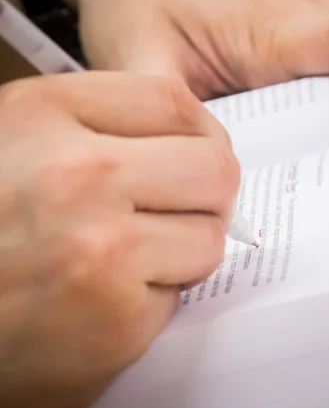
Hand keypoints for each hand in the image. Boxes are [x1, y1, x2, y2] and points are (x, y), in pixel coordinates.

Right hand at [0, 73, 238, 406]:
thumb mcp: (14, 139)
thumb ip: (96, 124)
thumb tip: (193, 136)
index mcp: (44, 114)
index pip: (174, 102)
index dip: (200, 133)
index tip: (196, 155)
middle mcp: (76, 175)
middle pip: (214, 169)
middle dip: (207, 195)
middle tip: (178, 213)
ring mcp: (100, 250)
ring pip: (210, 238)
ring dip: (182, 253)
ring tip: (129, 262)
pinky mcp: (117, 322)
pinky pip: (180, 297)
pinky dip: (155, 301)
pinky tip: (107, 301)